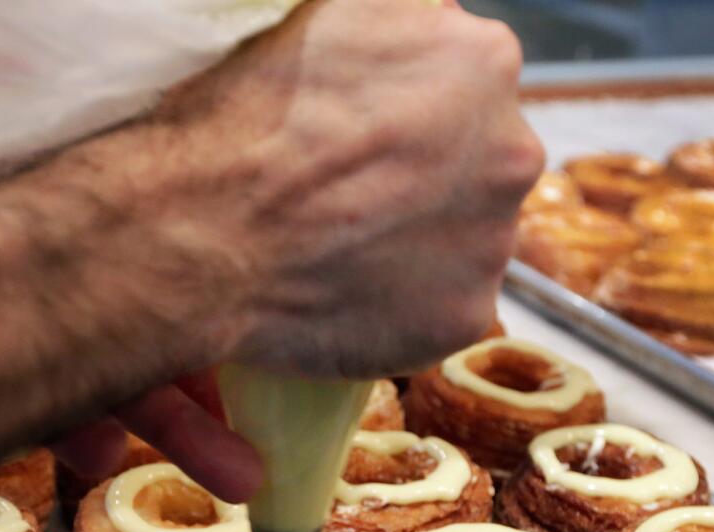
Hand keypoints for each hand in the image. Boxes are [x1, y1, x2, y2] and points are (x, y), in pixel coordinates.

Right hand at [57, 0, 541, 498]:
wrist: (204, 233)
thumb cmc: (246, 120)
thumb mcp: (324, 13)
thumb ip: (395, 19)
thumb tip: (419, 24)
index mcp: (482, 64)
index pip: (467, 85)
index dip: (411, 111)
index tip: (366, 133)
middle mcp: (509, 154)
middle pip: (478, 165)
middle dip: (430, 178)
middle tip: (355, 194)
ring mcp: (493, 246)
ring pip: (466, 241)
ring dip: (422, 243)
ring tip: (345, 247)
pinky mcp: (464, 319)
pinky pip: (442, 310)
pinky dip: (404, 306)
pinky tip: (350, 294)